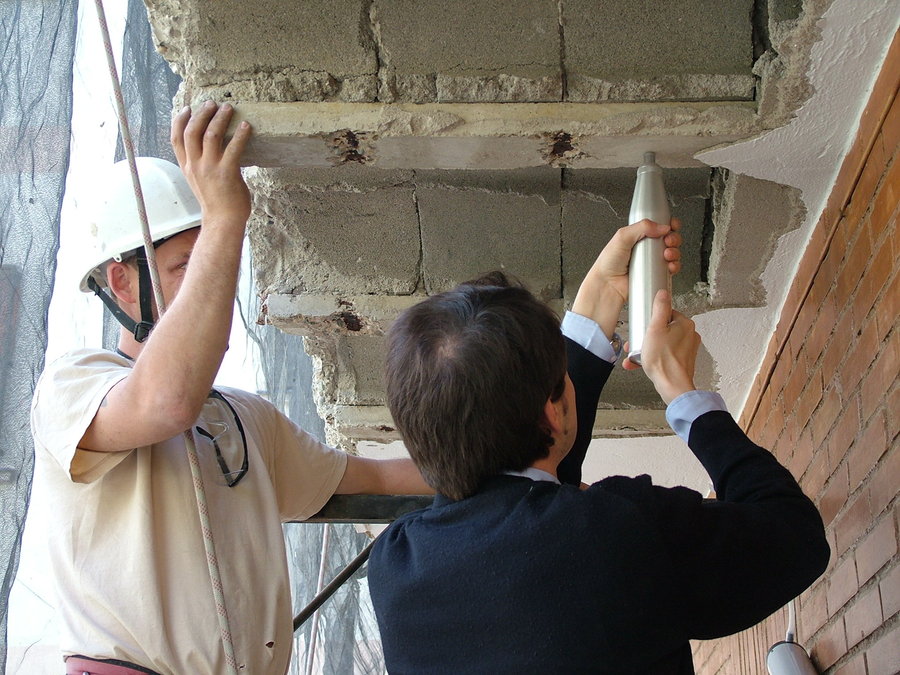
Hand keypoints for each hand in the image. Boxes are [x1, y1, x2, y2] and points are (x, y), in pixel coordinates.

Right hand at [170, 101, 251, 225]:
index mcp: (187, 167)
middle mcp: (195, 165)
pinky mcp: (227, 173)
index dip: (179, 120)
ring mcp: (210, 169)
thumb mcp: (198, 181)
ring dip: (220, 118)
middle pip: (192, 131)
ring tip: (228, 108)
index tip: (187, 108)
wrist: (223, 221)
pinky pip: (233, 148)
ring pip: (210, 135)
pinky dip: (240, 134)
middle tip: (212, 103)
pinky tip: (246, 126)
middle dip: (201, 113)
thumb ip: (198, 164)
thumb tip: (206, 148)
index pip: (176, 138)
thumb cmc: (215, 201)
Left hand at [571, 218, 681, 337]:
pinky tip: (669, 266)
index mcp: (638, 235)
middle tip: (668, 241)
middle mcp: (646, 248)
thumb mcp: (622, 237)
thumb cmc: (608, 263)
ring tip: (666, 254)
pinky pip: (671, 269)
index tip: (672, 226)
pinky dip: (674, 266)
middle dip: (674, 238)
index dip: (669, 224)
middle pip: (669, 238)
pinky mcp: (655, 274)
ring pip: (673, 253)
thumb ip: (642, 227)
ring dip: (675, 252)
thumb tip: (662, 226)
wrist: (607, 285)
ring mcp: (652, 261)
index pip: (659, 226)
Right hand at [625, 289, 698, 403]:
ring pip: (663, 342)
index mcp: (685, 324)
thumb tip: (663, 293)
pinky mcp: (682, 360)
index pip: (665, 314)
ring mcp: (686, 349)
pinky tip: (645, 363)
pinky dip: (655, 357)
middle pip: (663, 329)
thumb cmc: (663, 361)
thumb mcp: (655, 329)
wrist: (672, 386)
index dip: (651, 320)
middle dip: (647, 336)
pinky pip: (666, 354)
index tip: (644, 327)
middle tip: (639, 343)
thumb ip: (659, 308)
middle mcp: (689, 335)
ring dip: (649, 348)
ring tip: (639, 355)